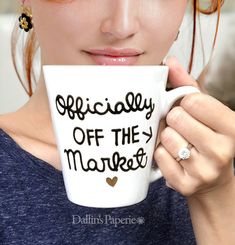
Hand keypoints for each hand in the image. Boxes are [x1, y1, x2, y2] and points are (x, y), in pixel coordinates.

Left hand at [154, 57, 234, 197]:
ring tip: (179, 144)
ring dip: (167, 138)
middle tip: (183, 130)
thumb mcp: (206, 112)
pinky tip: (174, 158)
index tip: (190, 112)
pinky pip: (159, 156)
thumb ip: (187, 86)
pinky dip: (161, 154)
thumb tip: (170, 61)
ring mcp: (205, 171)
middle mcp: (222, 150)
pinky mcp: (186, 185)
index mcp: (232, 126)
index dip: (185, 104)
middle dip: (175, 121)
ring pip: (166, 137)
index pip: (193, 101)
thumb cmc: (207, 139)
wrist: (212, 180)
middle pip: (176, 118)